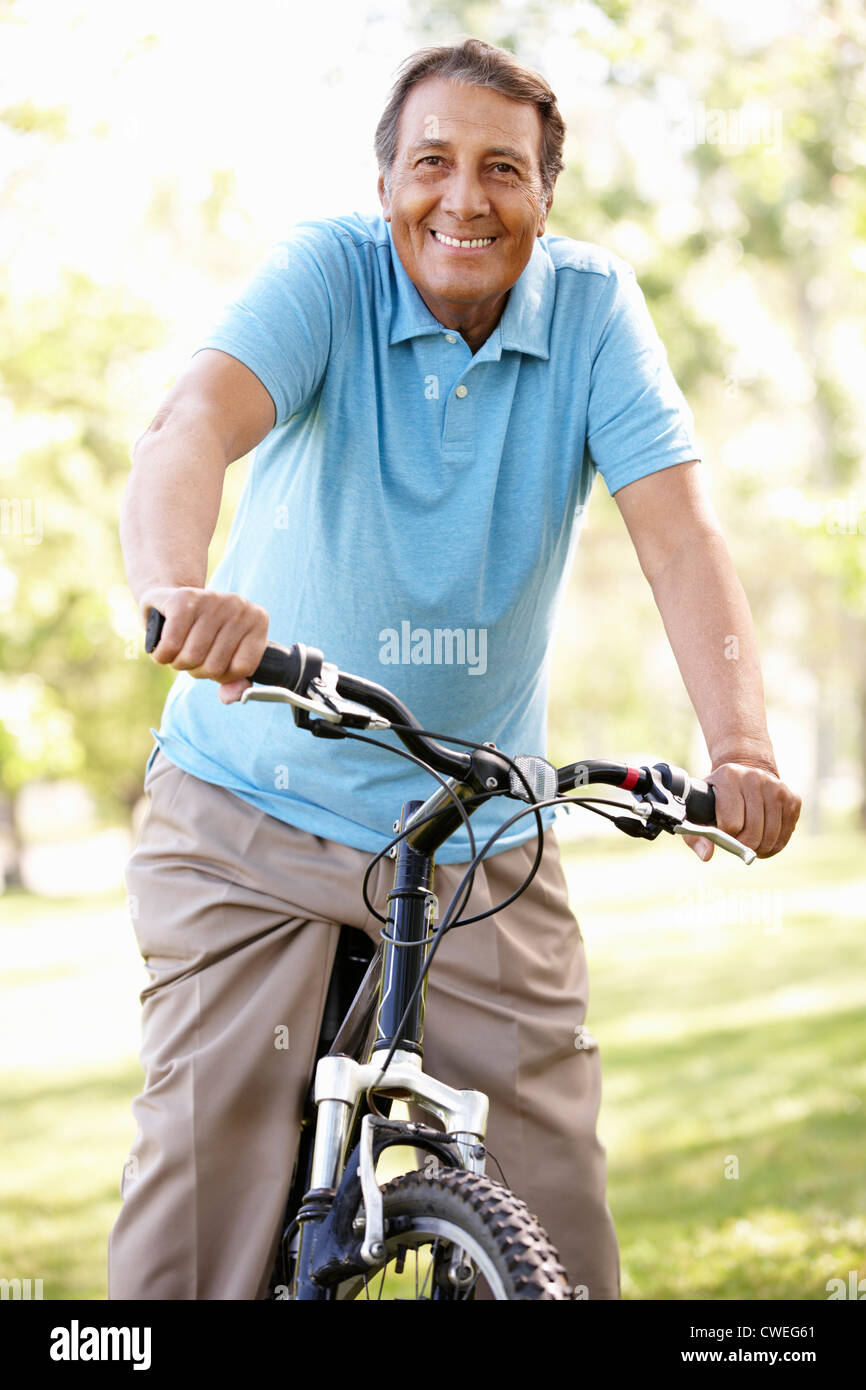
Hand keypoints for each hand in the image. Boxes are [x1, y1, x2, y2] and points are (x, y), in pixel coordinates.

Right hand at [140, 586, 268, 703]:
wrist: (170, 601)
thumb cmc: (203, 635)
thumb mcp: (225, 657)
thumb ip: (234, 682)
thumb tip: (229, 697)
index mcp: (257, 621)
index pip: (242, 669)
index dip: (222, 675)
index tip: (214, 661)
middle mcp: (239, 606)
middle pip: (214, 666)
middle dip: (196, 669)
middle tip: (192, 654)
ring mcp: (212, 600)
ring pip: (191, 657)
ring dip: (178, 663)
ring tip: (179, 648)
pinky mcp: (184, 599)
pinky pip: (171, 646)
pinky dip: (162, 655)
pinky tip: (164, 646)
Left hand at [683, 760, 801, 861]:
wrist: (745, 772)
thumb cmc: (717, 797)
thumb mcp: (699, 810)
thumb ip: (696, 836)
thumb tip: (707, 856)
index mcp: (729, 776)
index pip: (731, 824)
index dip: (726, 837)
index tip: (723, 834)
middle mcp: (755, 778)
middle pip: (752, 833)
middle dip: (743, 846)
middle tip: (738, 844)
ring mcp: (777, 787)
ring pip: (770, 836)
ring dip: (760, 849)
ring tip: (751, 845)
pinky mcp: (792, 798)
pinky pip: (786, 834)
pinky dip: (775, 845)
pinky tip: (764, 840)